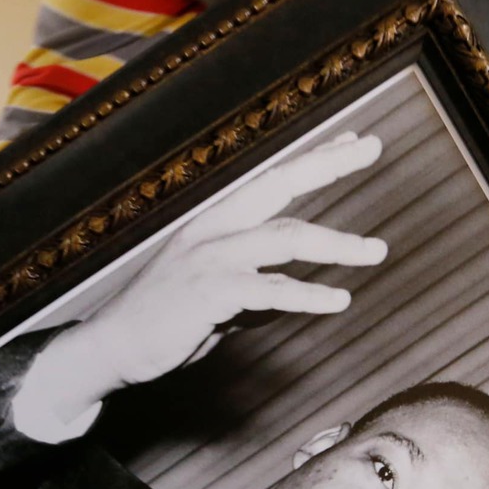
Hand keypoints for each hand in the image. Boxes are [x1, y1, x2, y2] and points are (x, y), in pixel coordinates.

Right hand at [19, 132, 385, 425]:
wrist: (112, 348)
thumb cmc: (162, 323)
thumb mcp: (215, 296)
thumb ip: (251, 287)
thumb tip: (286, 292)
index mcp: (214, 223)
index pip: (272, 181)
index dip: (313, 158)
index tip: (352, 140)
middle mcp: (212, 229)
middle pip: (279, 185)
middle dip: (327, 164)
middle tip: (372, 146)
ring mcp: (209, 258)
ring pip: (285, 238)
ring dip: (337, 244)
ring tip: (376, 252)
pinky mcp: (208, 292)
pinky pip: (269, 290)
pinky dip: (307, 295)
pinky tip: (338, 300)